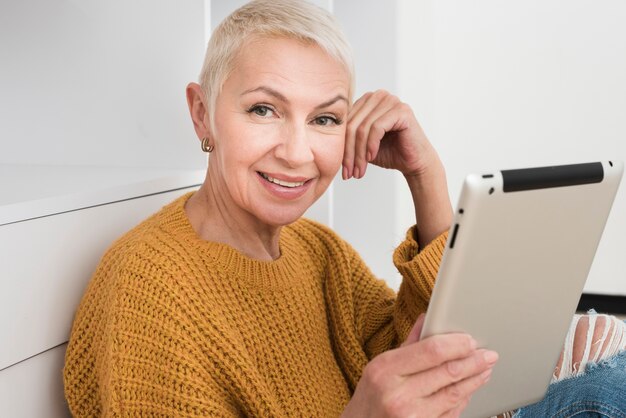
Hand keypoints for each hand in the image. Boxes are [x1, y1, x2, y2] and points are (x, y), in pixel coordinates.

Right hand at [341, 315, 497, 417]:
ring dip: (474, 380)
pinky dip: (463, 399)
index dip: (456, 344)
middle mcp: (397, 394)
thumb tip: (427, 318)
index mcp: (385, 369)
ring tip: (484, 370)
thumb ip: (408, 344)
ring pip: (454, 393)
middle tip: (488, 355)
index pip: (431, 351)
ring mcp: (410, 416)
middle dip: (473, 361)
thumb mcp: (379, 367)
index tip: (470, 340)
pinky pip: (451, 413)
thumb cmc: (370, 397)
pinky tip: (469, 390)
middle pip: (448, 372)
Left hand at [343, 90, 438, 179]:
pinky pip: (377, 127)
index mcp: (367, 101)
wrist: (414, 162)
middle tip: (349, 172)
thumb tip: (324, 142)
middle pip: (352, 124)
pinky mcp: (401, 110)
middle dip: (349, 152)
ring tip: (359, 170)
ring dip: (359, 153)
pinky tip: (372, 157)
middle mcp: (378, 96)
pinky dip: (371, 145)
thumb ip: (347, 138)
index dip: (342, 147)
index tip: (343, 169)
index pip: (345, 122)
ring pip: (363, 128)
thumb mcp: (362, 145)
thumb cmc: (390, 152)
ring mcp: (391, 101)